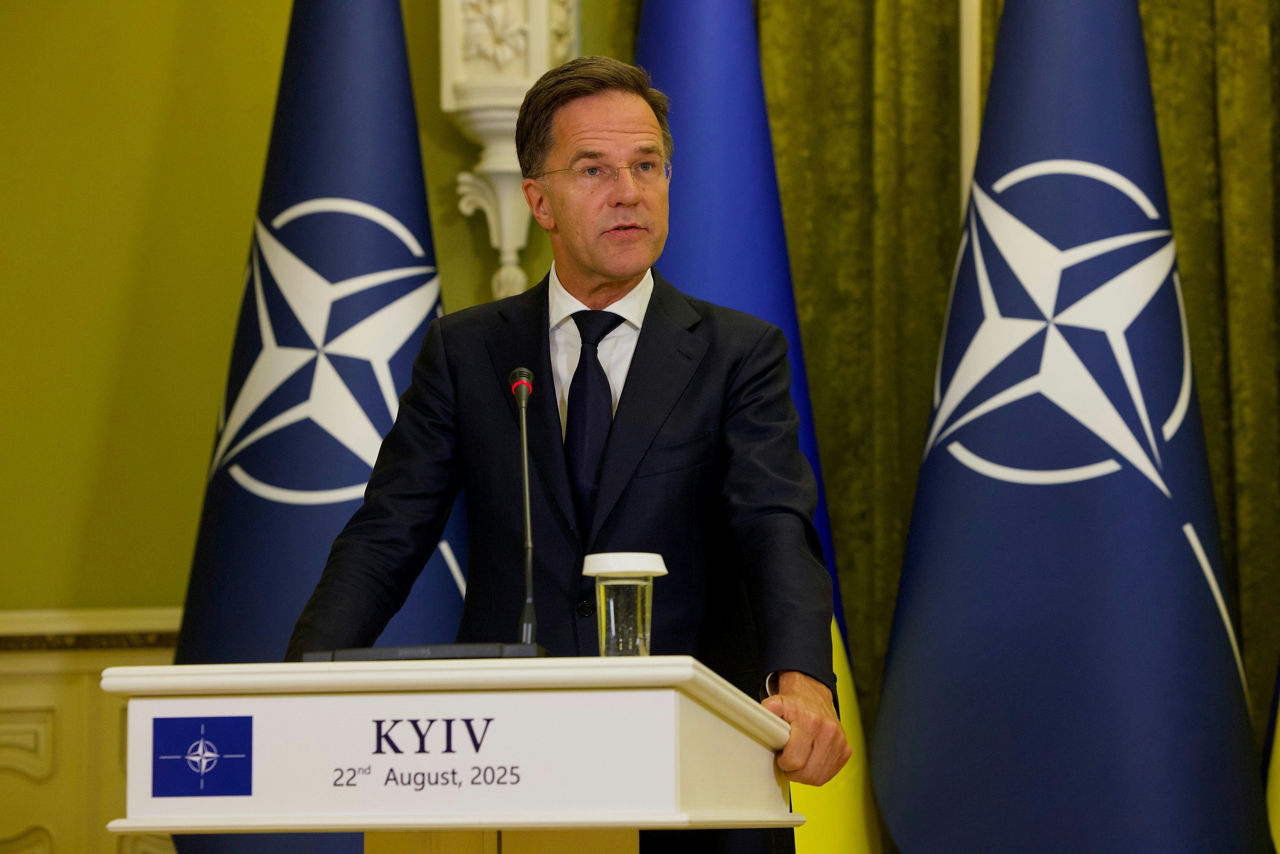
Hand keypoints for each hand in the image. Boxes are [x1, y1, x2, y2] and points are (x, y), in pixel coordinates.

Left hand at [760, 670, 850, 784]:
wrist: (813, 696)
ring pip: (817, 777)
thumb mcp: (776, 703)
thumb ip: (766, 712)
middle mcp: (828, 732)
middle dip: (793, 770)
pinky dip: (816, 773)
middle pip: (807, 773)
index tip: (781, 754)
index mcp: (810, 722)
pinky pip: (827, 775)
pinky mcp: (845, 750)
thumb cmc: (795, 705)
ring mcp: (839, 742)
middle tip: (788, 758)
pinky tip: (810, 761)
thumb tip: (758, 718)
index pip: (795, 761)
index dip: (783, 762)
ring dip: (804, 774)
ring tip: (798, 759)